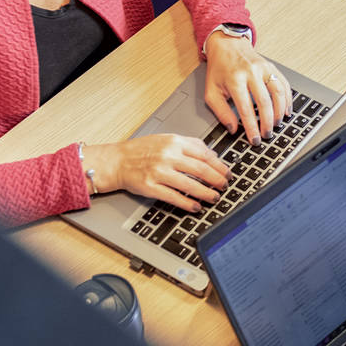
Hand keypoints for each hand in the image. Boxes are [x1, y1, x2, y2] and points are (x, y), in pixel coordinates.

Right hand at [82, 135, 228, 210]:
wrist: (117, 161)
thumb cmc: (141, 150)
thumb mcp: (166, 139)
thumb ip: (189, 144)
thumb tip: (212, 154)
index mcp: (174, 142)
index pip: (204, 154)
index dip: (219, 165)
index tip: (227, 172)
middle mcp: (167, 156)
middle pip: (201, 169)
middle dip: (217, 179)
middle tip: (225, 186)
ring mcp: (159, 172)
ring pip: (190, 184)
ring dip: (206, 193)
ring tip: (215, 197)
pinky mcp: (150, 187)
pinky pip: (174, 196)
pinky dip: (187, 203)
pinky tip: (196, 206)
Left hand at [204, 33, 290, 141]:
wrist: (227, 45)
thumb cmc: (219, 69)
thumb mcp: (211, 91)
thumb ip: (221, 112)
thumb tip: (233, 129)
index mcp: (234, 79)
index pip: (245, 108)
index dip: (251, 126)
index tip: (254, 139)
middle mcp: (251, 72)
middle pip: (264, 102)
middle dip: (267, 122)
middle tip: (267, 134)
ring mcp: (264, 68)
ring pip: (278, 93)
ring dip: (280, 112)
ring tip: (276, 124)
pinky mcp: (272, 67)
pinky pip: (284, 84)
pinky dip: (287, 100)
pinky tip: (286, 110)